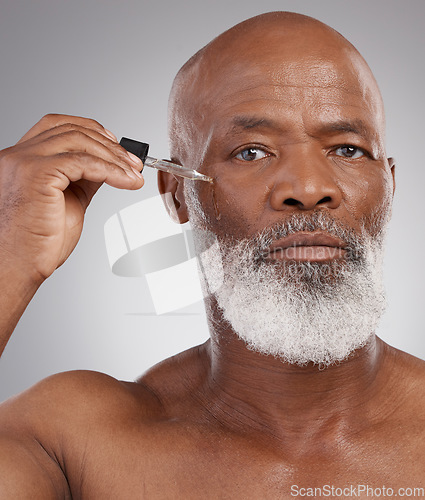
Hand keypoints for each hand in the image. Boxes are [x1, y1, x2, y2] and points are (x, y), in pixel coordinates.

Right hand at [0, 114, 143, 283]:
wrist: (18, 266)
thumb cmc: (36, 243)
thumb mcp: (67, 201)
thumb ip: (82, 179)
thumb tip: (106, 167)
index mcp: (23, 160)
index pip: (57, 126)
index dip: (90, 130)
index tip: (115, 146)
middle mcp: (19, 156)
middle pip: (70, 129)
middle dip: (109, 144)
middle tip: (133, 162)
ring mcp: (24, 162)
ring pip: (79, 141)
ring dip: (114, 156)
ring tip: (133, 173)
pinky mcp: (37, 174)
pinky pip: (83, 162)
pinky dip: (110, 170)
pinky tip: (125, 181)